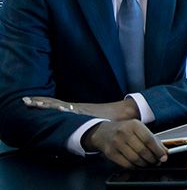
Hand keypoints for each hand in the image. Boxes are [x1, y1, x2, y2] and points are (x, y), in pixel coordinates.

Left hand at [22, 96, 139, 121]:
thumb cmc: (106, 117)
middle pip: (54, 102)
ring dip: (48, 105)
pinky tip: (60, 108)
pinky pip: (75, 111)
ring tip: (35, 104)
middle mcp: (75, 107)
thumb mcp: (89, 118)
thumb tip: (71, 124)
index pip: (54, 103)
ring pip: (61, 105)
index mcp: (73, 108)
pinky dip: (67, 109)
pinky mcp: (87, 113)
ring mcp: (81, 110)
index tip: (29, 101)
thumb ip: (80, 121)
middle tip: (25, 101)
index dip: (41, 102)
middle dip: (39, 102)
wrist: (121, 113)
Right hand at [83, 120, 166, 167]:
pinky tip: (138, 164)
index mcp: (134, 125)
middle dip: (152, 159)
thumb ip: (152, 139)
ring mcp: (116, 143)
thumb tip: (163, 151)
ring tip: (148, 163)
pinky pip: (126, 164)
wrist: (103, 132)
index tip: (163, 157)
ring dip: (144, 164)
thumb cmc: (124, 130)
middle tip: (157, 162)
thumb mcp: (138, 129)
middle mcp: (124, 133)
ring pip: (135, 158)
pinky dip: (135, 166)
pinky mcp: (111, 153)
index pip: (149, 139)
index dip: (158, 150)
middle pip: (142, 150)